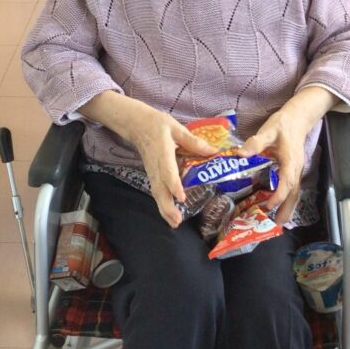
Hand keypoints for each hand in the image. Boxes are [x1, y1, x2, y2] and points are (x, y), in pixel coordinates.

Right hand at [128, 105, 217, 227]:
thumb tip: (212, 151)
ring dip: (164, 210)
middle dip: (167, 206)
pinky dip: (161, 204)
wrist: (136, 125)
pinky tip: (169, 214)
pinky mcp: (151, 175)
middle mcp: (155, 166)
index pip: (167, 172)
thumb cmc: (157, 124)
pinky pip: (156, 191)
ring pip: (156, 193)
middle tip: (177, 221)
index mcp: (162, 152)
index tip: (182, 197)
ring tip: (174, 223)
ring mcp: (151, 172)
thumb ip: (193, 141)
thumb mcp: (176, 127)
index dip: (174, 185)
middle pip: (159, 189)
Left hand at [243, 109, 306, 225]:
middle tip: (278, 225)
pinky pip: (293, 187)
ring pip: (295, 192)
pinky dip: (287, 198)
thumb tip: (241, 155)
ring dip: (288, 206)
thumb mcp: (268, 130)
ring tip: (280, 221)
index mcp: (290, 160)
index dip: (280, 195)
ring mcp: (296, 169)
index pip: (287, 181)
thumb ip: (256, 143)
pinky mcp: (294, 169)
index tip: (270, 205)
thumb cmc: (283, 124)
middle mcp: (296, 168)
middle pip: (294, 192)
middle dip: (287, 208)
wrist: (298, 118)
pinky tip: (279, 205)